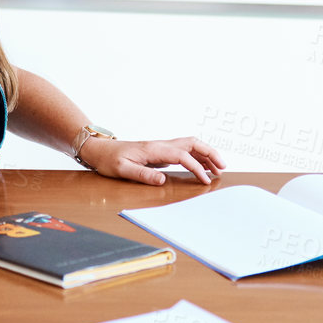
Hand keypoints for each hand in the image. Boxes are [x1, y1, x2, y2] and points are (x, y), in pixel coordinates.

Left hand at [80, 135, 224, 186]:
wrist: (100, 150)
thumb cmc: (110, 160)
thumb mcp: (122, 170)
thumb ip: (142, 174)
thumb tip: (162, 180)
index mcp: (154, 149)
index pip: (182, 155)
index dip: (196, 167)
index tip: (205, 180)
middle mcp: (161, 145)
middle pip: (192, 143)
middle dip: (210, 153)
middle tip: (222, 167)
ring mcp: (161, 148)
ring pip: (190, 145)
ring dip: (206, 154)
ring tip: (218, 169)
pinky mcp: (160, 153)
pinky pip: (184, 151)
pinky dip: (196, 157)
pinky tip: (202, 167)